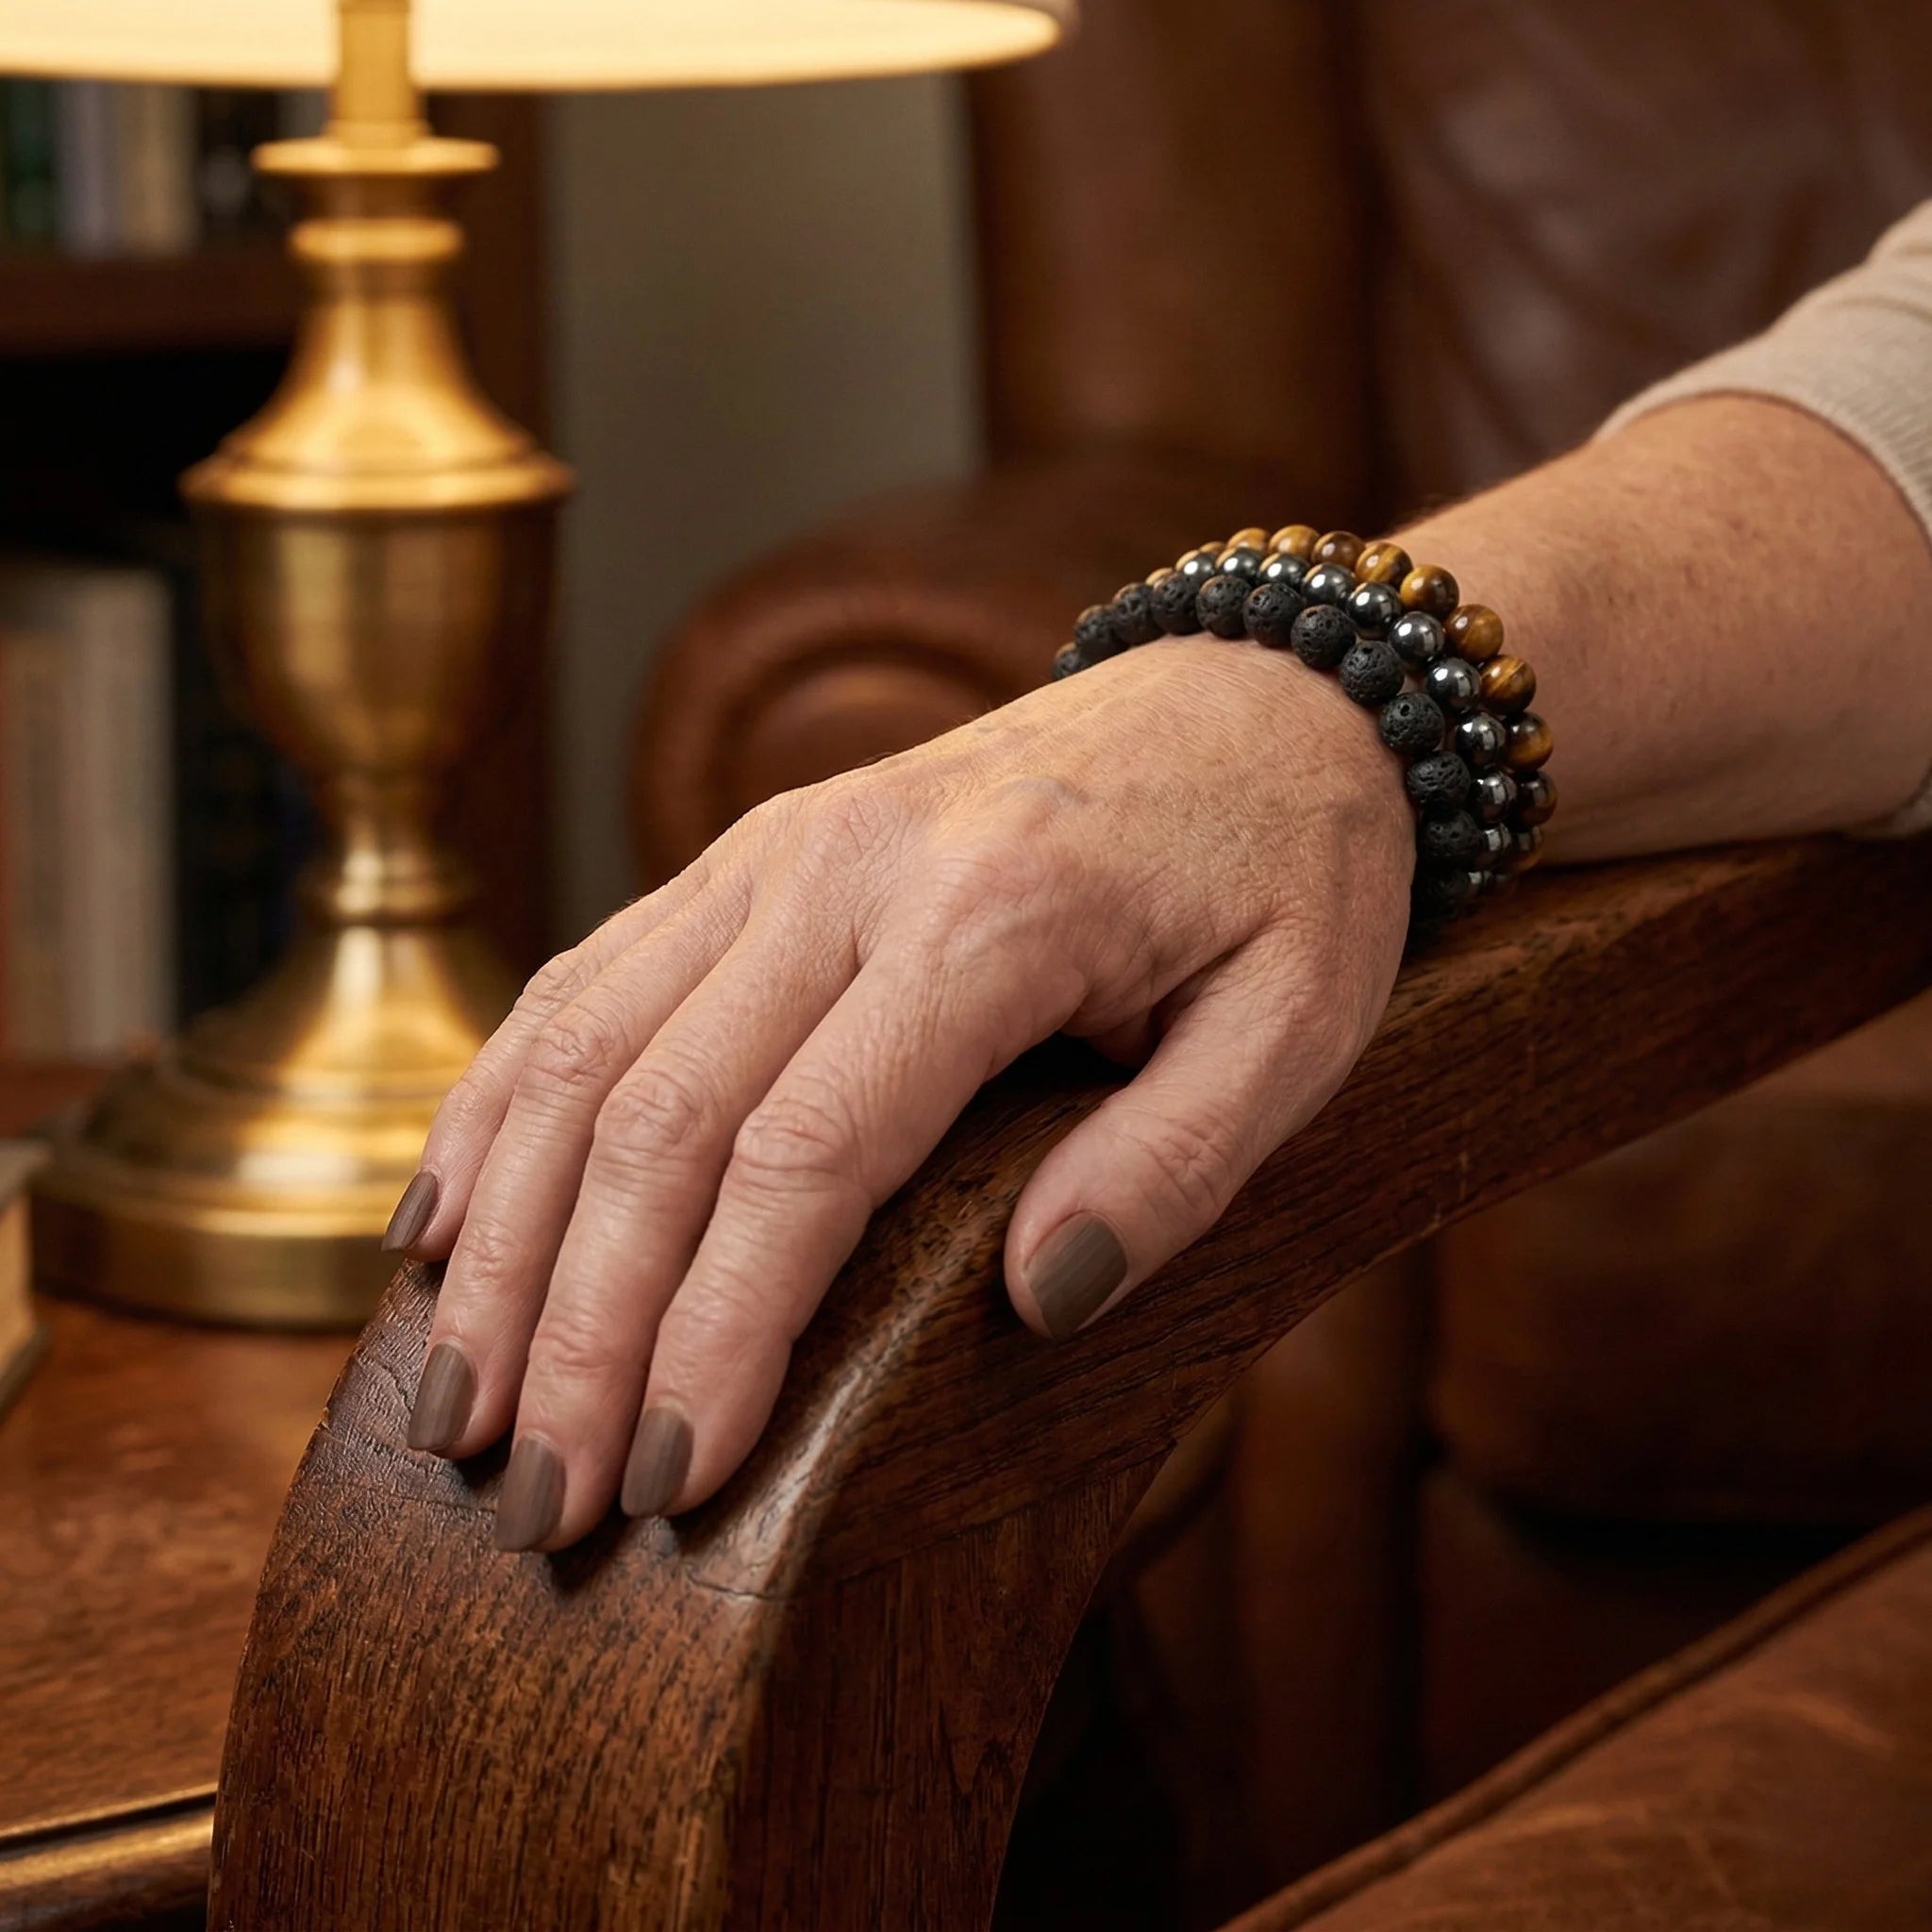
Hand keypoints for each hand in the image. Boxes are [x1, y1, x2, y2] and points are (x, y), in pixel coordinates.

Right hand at [393, 638, 1412, 1550]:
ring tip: (450, 1409)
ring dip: (504, 1239)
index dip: (720, 1331)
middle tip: (537, 1503)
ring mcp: (772, 850)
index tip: (675, 1482)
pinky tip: (446, 1225)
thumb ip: (1175, 1162)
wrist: (1248, 692)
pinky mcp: (745, 857)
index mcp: (988, 917)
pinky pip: (585, 981)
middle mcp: (844, 868)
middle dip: (581, 1329)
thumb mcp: (1299, 1022)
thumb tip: (1036, 1303)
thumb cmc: (1286, 871)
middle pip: (658, 1118)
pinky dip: (498, 1108)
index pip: (805, 1155)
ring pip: (583, 1050)